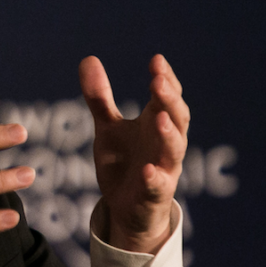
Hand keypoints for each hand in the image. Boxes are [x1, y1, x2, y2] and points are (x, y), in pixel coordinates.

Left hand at [79, 54, 188, 253]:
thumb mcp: (108, 127)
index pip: (167, 96)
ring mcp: (163, 169)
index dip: (165, 78)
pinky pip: (158, 186)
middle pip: (177, 117)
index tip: (156, 60)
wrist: (126, 208)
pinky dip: (155, 178)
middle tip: (158, 81)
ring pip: (174, 150)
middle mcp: (165, 144)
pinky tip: (148, 170)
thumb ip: (100, 97)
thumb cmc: (124, 161)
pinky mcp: (154, 195)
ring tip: (160, 118)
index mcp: (156, 123)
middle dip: (169, 99)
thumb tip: (88, 58)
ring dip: (169, 134)